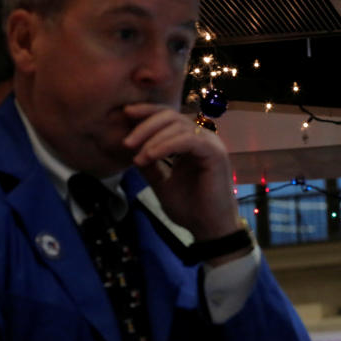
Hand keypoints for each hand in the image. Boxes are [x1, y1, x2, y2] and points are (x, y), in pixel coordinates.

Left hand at [122, 103, 241, 240]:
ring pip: (178, 125)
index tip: (125, 113)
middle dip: (145, 126)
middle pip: (171, 116)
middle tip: (126, 142)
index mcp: (191, 141)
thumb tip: (132, 151)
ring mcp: (210, 144)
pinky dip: (166, 146)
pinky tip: (150, 156)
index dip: (147, 112)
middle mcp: (202, 138)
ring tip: (137, 156)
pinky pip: (187, 140)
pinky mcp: (215, 153)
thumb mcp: (160, 182)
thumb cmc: (188, 207)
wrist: (207, 228)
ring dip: (152, 139)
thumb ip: (149, 165)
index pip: (168, 117)